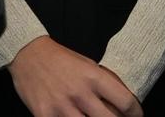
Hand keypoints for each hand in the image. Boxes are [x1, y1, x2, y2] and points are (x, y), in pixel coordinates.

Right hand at [8, 36, 142, 116]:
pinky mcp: (44, 115)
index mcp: (93, 77)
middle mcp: (80, 93)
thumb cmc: (61, 59)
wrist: (28, 54)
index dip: (135, 113)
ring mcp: (61, 106)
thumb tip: (122, 101)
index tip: (136, 116)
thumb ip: (104, 82)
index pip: (125, 101)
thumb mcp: (87, 64)